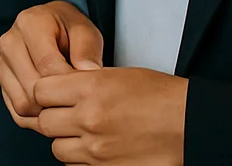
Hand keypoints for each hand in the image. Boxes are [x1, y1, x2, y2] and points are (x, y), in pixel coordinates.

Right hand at [0, 1, 105, 130]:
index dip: (69, 82)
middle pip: (32, 88)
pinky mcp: (3, 84)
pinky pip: (18, 113)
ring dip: (47, 111)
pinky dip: (37, 118)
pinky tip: (54, 107)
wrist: (52, 27)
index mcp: (29, 23)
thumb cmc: (70, 29)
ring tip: (67, 103)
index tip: (86, 87)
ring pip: (23, 104)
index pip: (47, 65)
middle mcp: (9, 43)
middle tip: (78, 98)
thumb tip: (89, 71)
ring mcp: (2, 64)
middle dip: (59, 99)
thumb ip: (87, 49)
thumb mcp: (85, 31)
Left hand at [32, 67, 187, 164]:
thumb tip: (60, 90)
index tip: (55, 94)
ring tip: (87, 133)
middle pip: (45, 122)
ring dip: (67, 141)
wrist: (191, 125)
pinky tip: (98, 148)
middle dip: (54, 118)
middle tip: (69, 114)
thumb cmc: (162, 97)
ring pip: (57, 148)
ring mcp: (96, 150)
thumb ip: (84, 82)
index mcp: (91, 88)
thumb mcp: (118, 75)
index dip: (47, 92)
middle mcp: (89, 119)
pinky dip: (82, 159)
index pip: (41, 91)